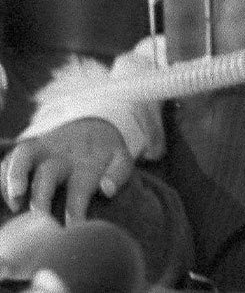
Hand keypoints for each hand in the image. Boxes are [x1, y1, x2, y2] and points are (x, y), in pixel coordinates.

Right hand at [0, 118, 132, 223]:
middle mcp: (61, 157)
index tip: (72, 229)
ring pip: (23, 157)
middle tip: (39, 218)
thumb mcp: (122, 160)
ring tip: (14, 202)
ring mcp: (42, 151)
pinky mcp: (29, 150)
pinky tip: (4, 194)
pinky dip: (3, 173)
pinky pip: (11, 158)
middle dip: (40, 197)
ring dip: (14, 176)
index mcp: (86, 164)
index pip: (80, 190)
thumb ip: (119, 174)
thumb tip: (107, 190)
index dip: (75, 211)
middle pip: (47, 175)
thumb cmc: (106, 153)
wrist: (94, 125)